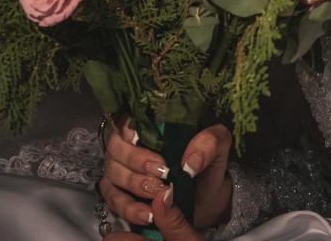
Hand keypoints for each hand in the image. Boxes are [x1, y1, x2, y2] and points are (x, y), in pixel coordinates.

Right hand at [100, 118, 232, 229]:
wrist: (207, 195)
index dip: (128, 127)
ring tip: (158, 193)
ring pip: (113, 173)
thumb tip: (190, 161)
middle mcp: (128, 144)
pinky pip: (113, 200)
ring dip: (134, 184)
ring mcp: (121, 169)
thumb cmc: (206, 162)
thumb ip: (209, 141)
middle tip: (161, 171)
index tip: (140, 137)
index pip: (125, 117)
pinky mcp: (120, 194)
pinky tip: (147, 214)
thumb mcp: (218, 144)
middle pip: (116, 147)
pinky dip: (128, 208)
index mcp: (147, 123)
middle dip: (136, 160)